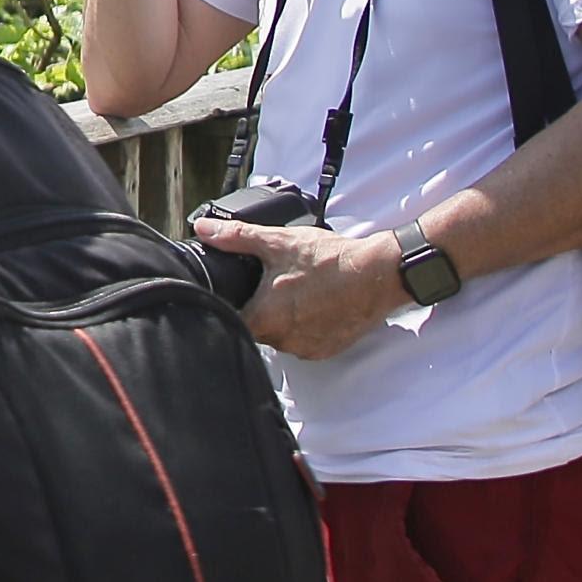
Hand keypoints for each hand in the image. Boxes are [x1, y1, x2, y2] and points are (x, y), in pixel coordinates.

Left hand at [193, 217, 407, 358]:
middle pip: (256, 329)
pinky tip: (314, 306)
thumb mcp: (278, 242)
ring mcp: (306, 349)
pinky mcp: (326, 351)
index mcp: (264, 319)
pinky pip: (304, 343)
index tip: (235, 294)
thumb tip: (204, 230)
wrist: (377, 275)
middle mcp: (283, 341)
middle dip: (260, 309)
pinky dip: (305, 327)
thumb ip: (237, 237)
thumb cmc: (328, 260)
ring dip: (283, 319)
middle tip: (271, 285)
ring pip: (280, 337)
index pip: (230, 321)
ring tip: (297, 293)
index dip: (230, 306)